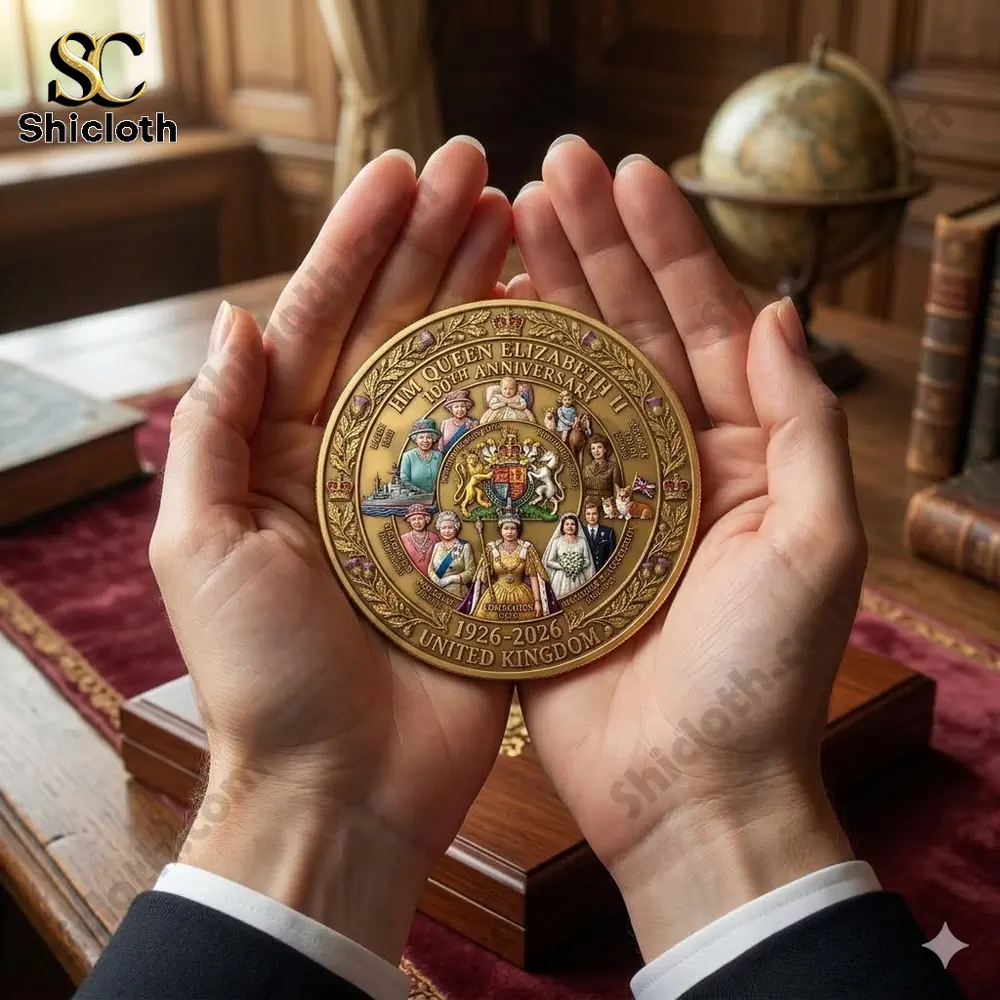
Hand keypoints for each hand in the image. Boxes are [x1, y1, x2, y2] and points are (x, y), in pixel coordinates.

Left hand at [150, 138, 513, 963]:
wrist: (344, 787)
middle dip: (436, 245)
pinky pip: (517, 444)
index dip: (360, 244)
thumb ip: (214, 433)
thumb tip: (232, 323)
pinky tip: (560, 322)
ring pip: (466, 371)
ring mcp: (434, 494)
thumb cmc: (264, 678)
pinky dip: (537, 383)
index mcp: (289, 453)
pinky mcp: (490, 534)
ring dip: (491, 292)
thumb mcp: (204, 548)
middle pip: (402, 329)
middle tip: (484, 171)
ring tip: (524, 221)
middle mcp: (364, 460)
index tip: (402, 175)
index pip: (323, 322)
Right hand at [510, 139, 864, 958]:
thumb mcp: (814, 544)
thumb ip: (804, 427)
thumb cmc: (761, 676)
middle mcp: (665, 463)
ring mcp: (595, 497)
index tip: (625, 174)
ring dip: (537, 300)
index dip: (665, 246)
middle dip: (590, 250)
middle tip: (546, 171)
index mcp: (736, 453)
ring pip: (564, 378)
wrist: (686, 790)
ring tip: (501, 224)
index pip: (702, 324)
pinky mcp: (540, 540)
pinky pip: (516, 451)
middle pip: (626, 333)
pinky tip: (464, 333)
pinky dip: (494, 392)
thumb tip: (781, 312)